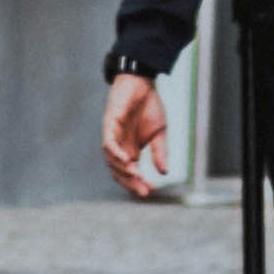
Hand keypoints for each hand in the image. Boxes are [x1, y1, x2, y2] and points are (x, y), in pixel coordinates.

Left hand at [102, 72, 173, 198]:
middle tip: (143, 191)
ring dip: (123, 171)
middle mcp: (119, 146)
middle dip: (131, 183)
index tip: (150, 191)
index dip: (137, 184)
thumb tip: (164, 172)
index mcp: (130, 150)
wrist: (142, 81)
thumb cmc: (149, 105)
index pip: (129, 173)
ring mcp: (112, 136)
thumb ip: (160, 152)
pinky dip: (115, 154)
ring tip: (137, 176)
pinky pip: (109, 144)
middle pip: (119, 172)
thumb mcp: (160, 133)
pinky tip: (127, 161)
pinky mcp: (109, 124)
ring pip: (112, 161)